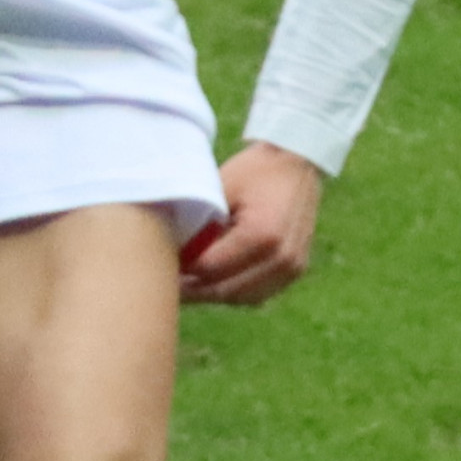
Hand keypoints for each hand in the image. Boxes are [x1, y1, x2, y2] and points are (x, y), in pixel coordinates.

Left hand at [180, 141, 323, 307]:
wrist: (297, 162)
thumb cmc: (255, 171)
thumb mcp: (221, 189)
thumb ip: (200, 223)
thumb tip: (173, 251)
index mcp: (262, 235)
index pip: (211, 268)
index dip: (183, 271)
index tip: (162, 267)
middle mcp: (281, 257)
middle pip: (226, 290)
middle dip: (195, 290)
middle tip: (169, 286)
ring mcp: (292, 267)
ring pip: (243, 297)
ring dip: (214, 294)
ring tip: (189, 286)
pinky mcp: (296, 270)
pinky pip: (259, 293)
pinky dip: (236, 291)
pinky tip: (215, 282)